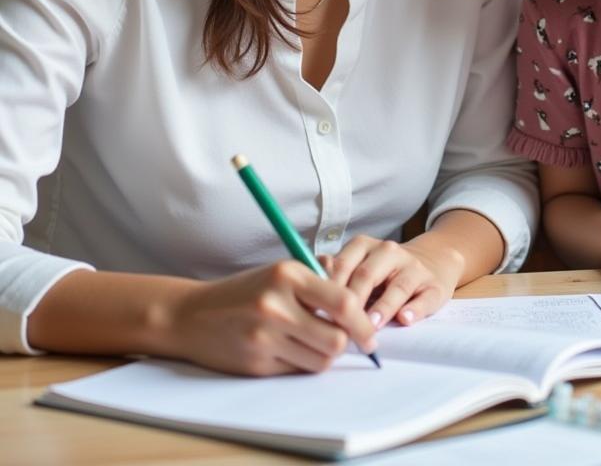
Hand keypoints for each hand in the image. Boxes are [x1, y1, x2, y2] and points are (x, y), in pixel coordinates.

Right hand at [171, 261, 378, 375]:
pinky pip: (297, 371)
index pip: (343, 303)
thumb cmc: (245, 290)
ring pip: (321, 360)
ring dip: (325, 355)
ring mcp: (265, 337)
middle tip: (344, 338)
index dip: (363, 322)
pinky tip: (291, 349)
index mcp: (288, 275)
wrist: (191, 315)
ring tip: (314, 341)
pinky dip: (302, 363)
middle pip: (336, 339)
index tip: (370, 332)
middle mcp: (277, 306)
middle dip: (346, 343)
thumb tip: (356, 288)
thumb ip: (319, 275)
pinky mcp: (257, 364)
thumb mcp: (281, 269)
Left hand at [321, 234, 461, 329]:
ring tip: (371, 326)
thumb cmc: (383, 272)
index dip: (329, 289)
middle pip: (367, 275)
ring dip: (382, 307)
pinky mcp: (434, 286)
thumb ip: (335, 272)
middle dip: (353, 303)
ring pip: (397, 286)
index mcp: (365, 246)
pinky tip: (404, 319)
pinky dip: (414, 309)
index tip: (316, 312)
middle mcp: (390, 252)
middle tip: (340, 328)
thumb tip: (310, 280)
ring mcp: (414, 268)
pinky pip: (425, 297)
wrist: (432, 262)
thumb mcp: (357, 266)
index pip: (344, 265)